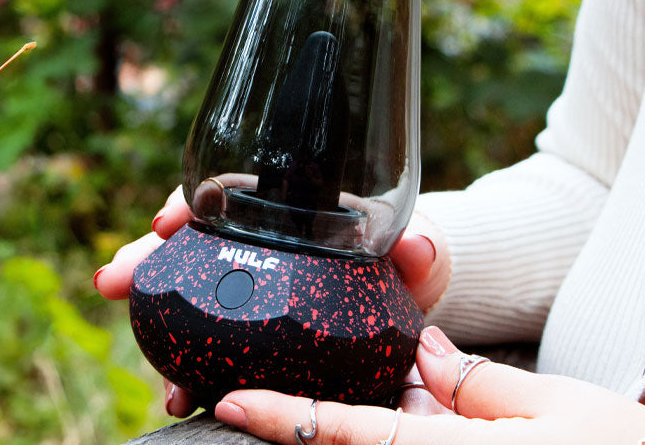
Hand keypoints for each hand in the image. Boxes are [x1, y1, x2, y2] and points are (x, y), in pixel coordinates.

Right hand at [92, 186, 451, 416]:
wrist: (407, 303)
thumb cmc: (407, 261)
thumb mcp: (419, 253)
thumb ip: (420, 250)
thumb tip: (418, 246)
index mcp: (284, 208)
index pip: (225, 192)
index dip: (187, 201)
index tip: (166, 219)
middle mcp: (253, 241)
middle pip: (187, 243)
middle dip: (143, 258)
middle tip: (111, 279)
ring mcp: (247, 286)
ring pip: (187, 292)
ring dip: (153, 318)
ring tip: (132, 339)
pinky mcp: (252, 331)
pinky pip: (210, 342)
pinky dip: (188, 364)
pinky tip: (177, 389)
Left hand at [212, 326, 644, 443]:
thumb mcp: (561, 406)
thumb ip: (481, 384)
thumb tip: (428, 354)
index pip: (345, 432)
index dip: (280, 417)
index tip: (227, 402)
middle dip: (306, 428)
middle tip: (262, 398)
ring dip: (352, 432)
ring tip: (374, 395)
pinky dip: (396, 435)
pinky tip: (425, 411)